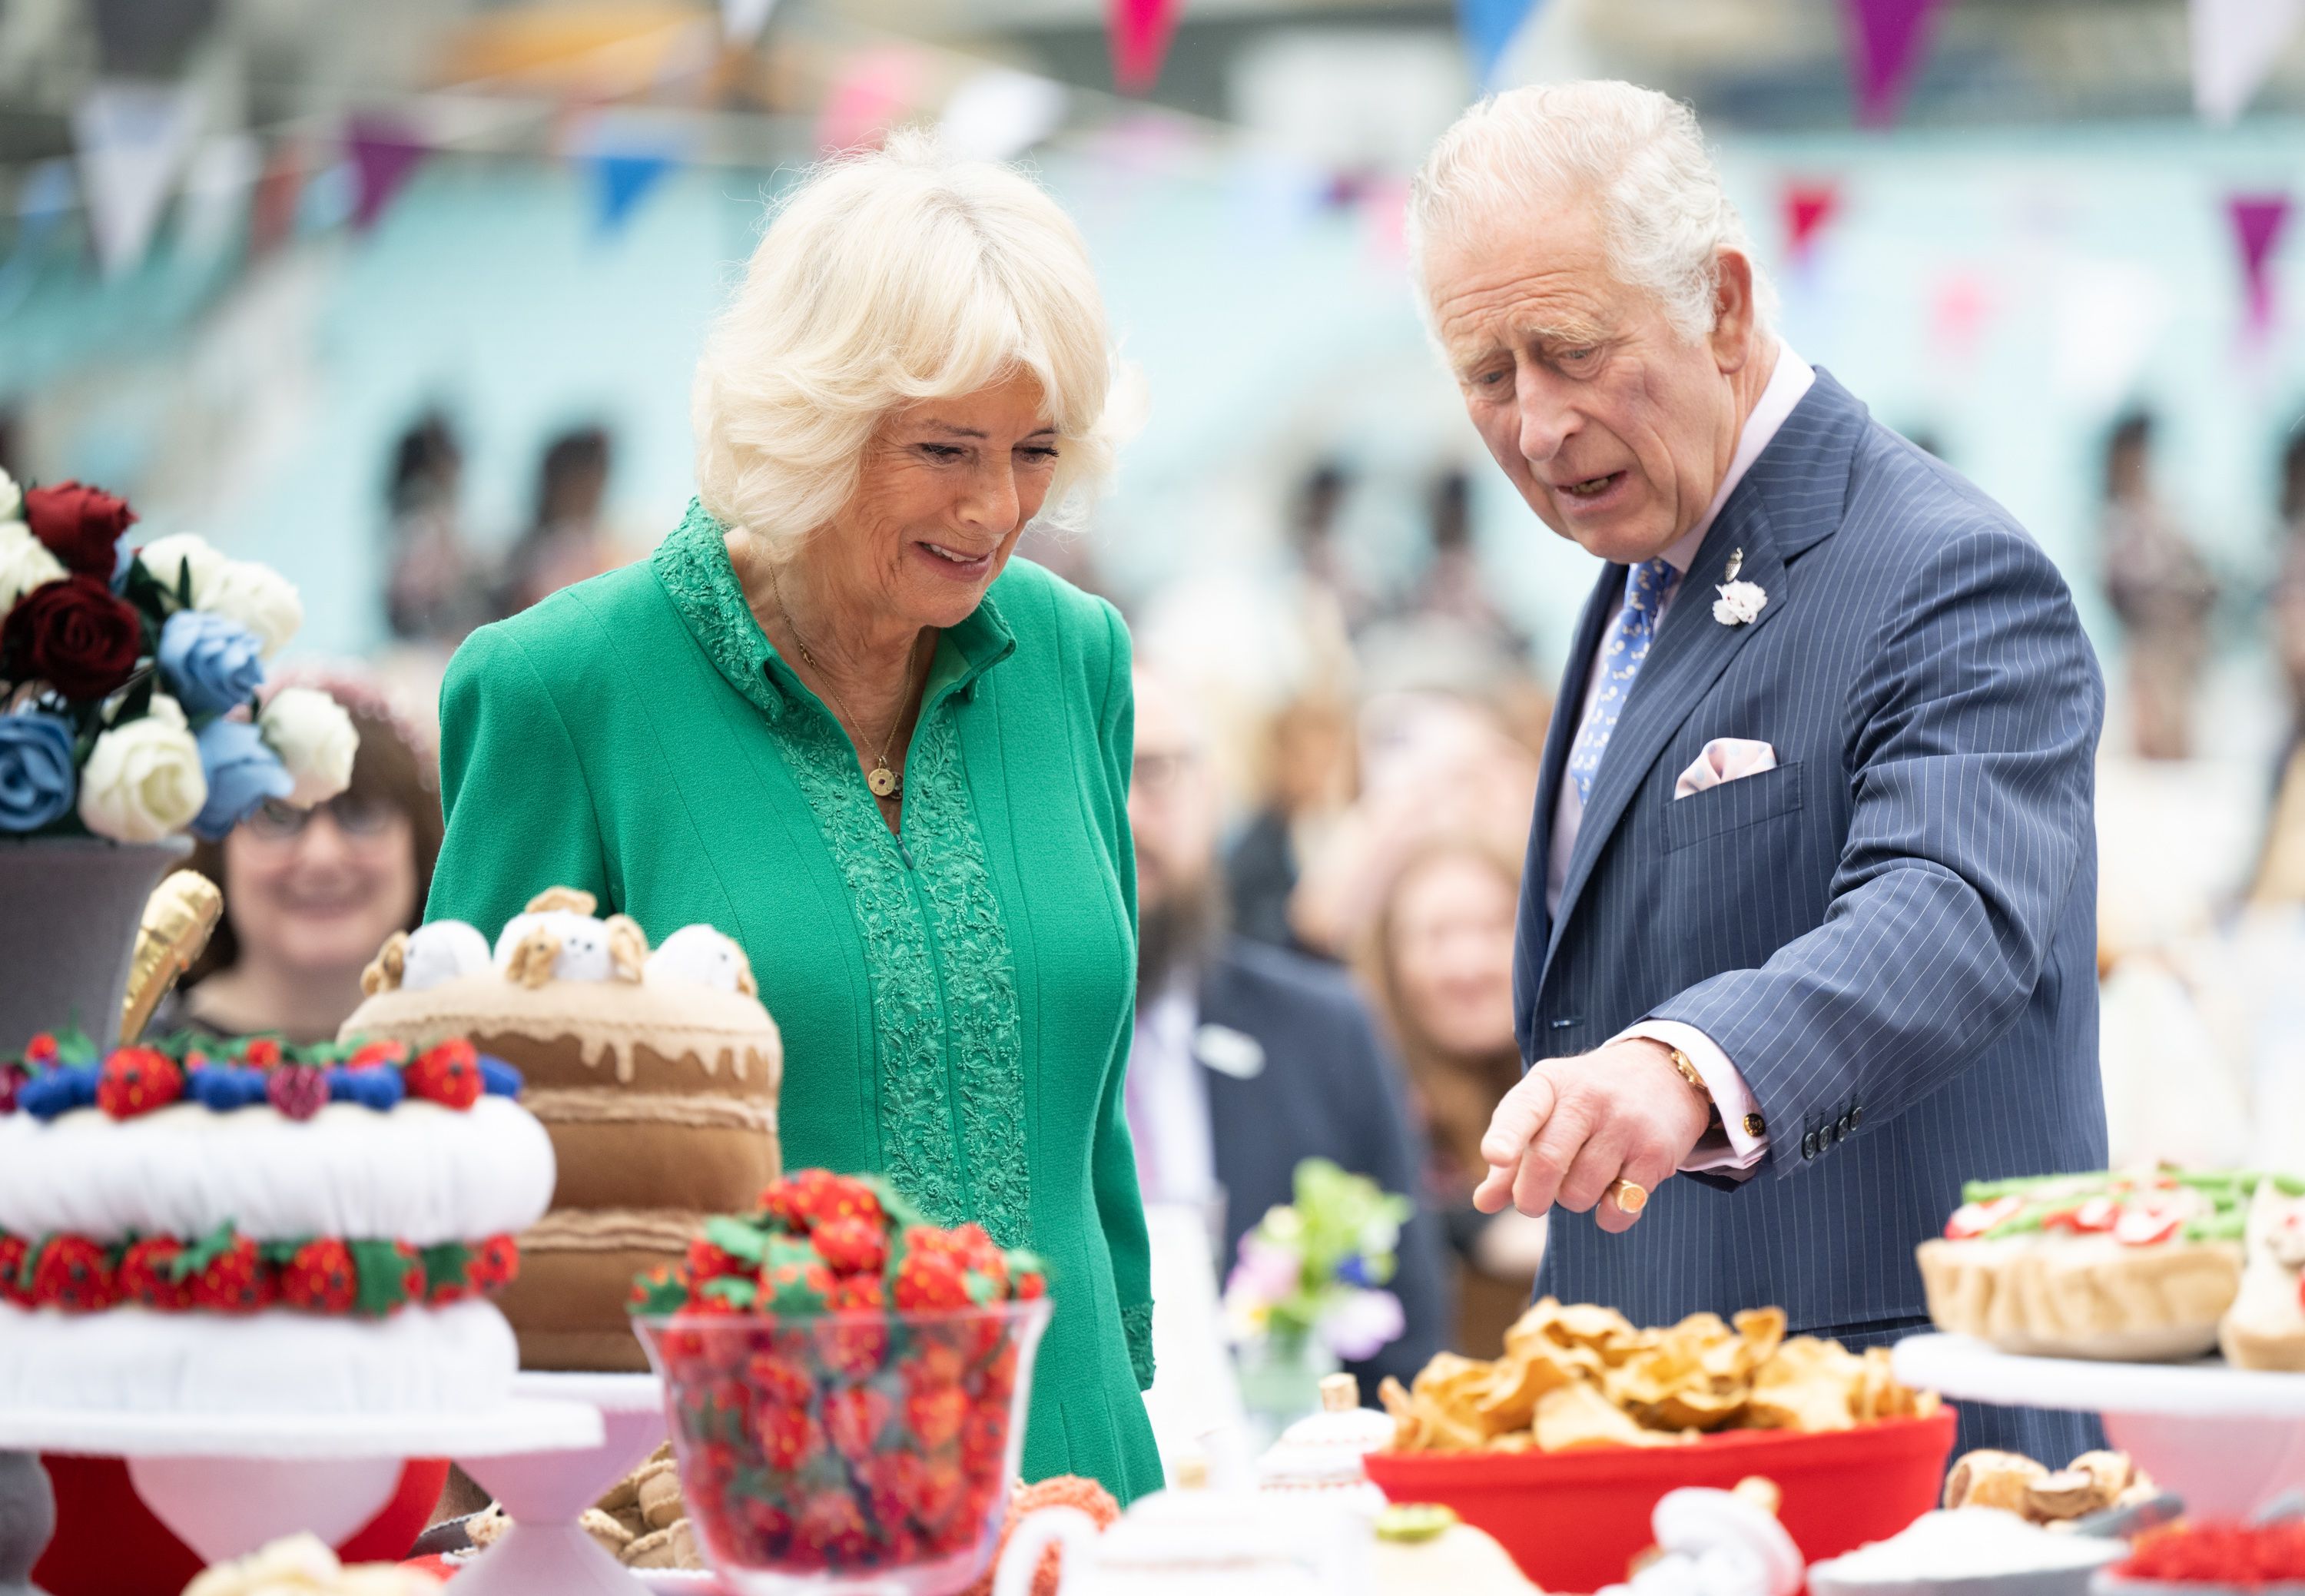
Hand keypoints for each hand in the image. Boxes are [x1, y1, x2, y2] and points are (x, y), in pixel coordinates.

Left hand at [1472, 1040, 1713, 1232]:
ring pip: (1580, 1192)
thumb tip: (1483, 1203)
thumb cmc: (1584, 1103)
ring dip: (1573, 1200)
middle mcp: (1588, 1098)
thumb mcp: (1544, 1112)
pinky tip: (1614, 1190)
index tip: (1495, 1156)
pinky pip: (1619, 1209)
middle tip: (1531, 1202)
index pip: (1524, 1109)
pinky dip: (1609, 1215)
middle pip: (1547, 1162)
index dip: (1506, 1136)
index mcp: (1549, 1083)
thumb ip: (1512, 1159)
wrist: (1663, 1075)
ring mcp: (1625, 1124)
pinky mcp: (1654, 1153)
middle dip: (1531, 1198)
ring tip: (1583, 1176)